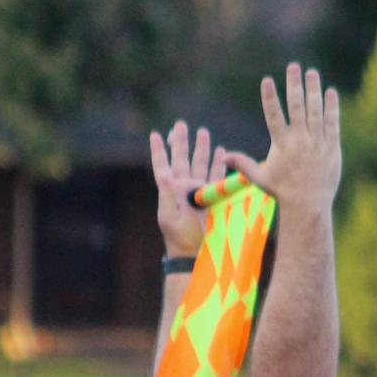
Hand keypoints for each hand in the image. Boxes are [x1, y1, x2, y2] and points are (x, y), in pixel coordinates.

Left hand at [149, 119, 226, 255]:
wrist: (196, 251)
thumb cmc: (179, 237)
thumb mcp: (169, 216)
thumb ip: (167, 194)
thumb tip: (164, 174)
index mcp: (170, 190)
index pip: (162, 166)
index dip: (159, 151)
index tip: (155, 135)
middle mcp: (184, 188)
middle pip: (183, 158)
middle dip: (182, 141)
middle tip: (181, 124)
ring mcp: (199, 191)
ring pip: (200, 163)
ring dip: (202, 148)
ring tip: (203, 131)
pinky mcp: (213, 197)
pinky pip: (216, 176)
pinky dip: (219, 164)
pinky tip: (220, 153)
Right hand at [226, 64, 340, 217]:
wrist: (308, 205)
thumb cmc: (283, 191)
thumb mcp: (261, 178)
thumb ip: (243, 164)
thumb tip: (223, 157)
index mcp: (281, 145)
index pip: (273, 116)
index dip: (270, 98)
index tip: (267, 80)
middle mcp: (299, 141)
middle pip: (296, 107)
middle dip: (294, 85)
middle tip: (294, 66)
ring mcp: (317, 143)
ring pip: (315, 111)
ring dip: (313, 90)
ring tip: (312, 73)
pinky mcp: (331, 147)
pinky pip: (332, 123)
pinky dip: (331, 107)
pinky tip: (330, 92)